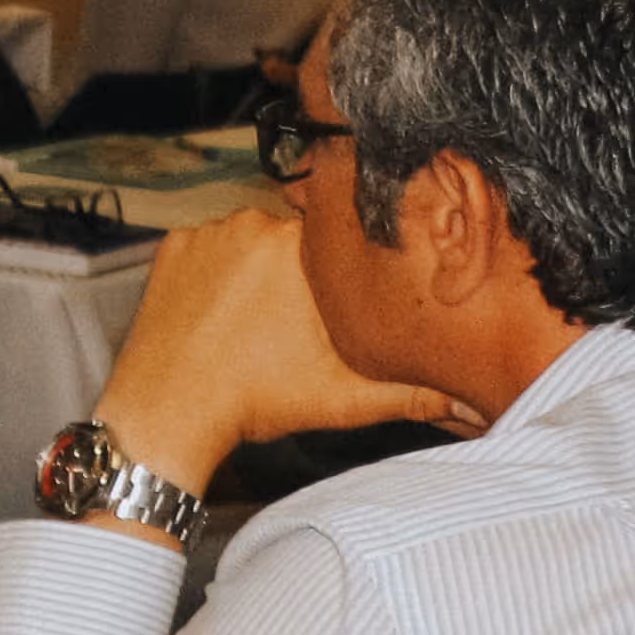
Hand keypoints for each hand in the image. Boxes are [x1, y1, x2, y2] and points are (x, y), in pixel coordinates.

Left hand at [88, 203, 478, 501]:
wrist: (169, 410)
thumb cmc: (256, 400)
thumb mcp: (345, 397)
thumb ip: (410, 392)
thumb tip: (465, 401)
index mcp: (303, 248)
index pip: (340, 239)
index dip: (344, 270)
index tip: (339, 298)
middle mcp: (254, 224)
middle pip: (294, 239)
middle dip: (300, 274)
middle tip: (296, 321)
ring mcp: (207, 232)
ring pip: (249, 241)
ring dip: (256, 271)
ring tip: (257, 321)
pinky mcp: (171, 246)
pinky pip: (207, 248)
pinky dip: (215, 274)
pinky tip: (221, 313)